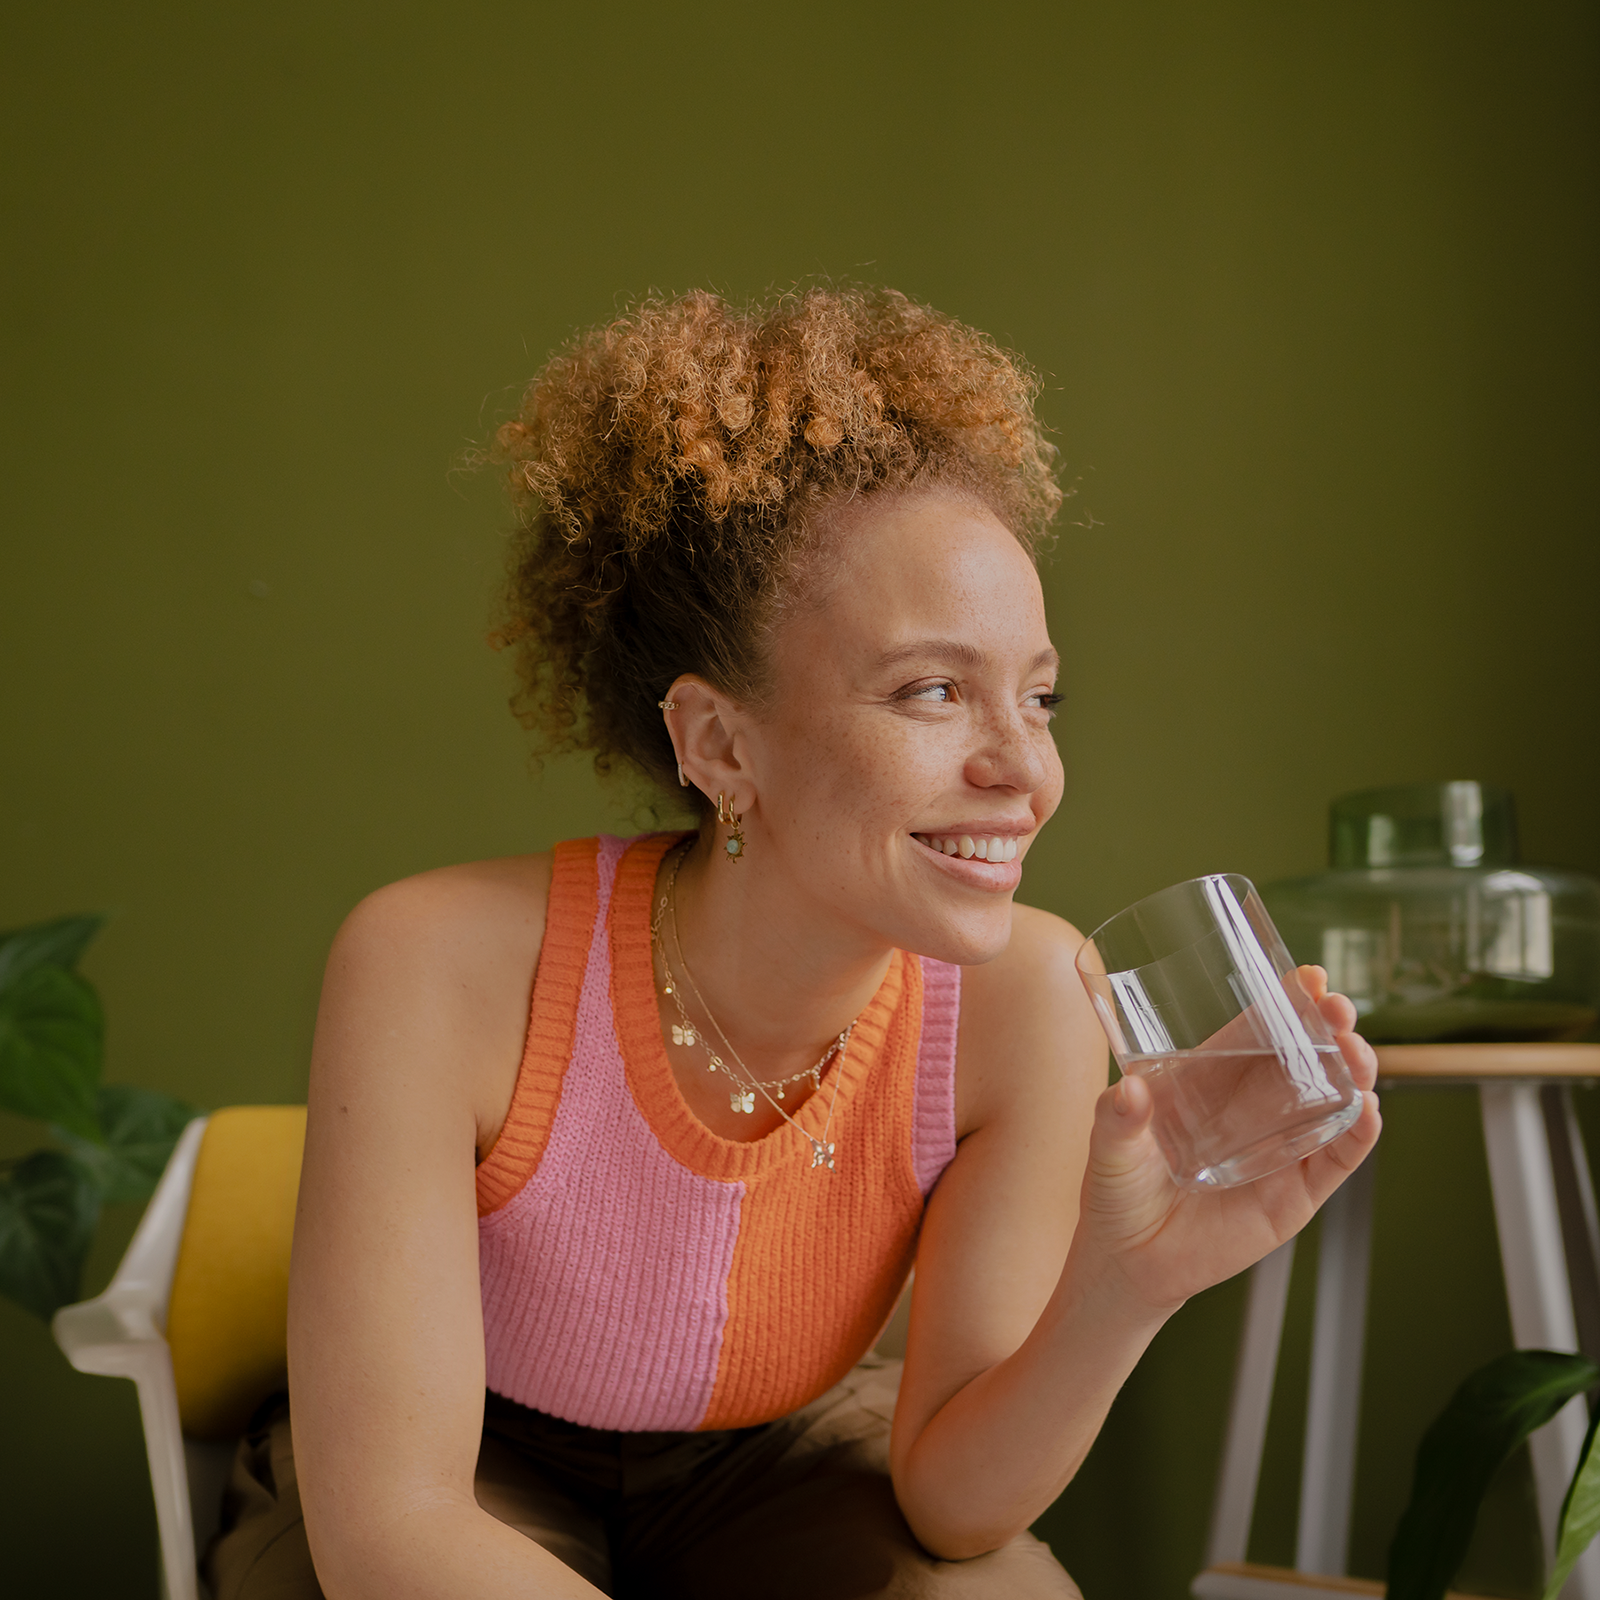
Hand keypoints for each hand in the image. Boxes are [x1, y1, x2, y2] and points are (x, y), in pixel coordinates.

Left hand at [1070, 966, 1380, 1312]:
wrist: (1129, 1264)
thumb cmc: (1117, 1194)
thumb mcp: (1108, 1150)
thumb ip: (1115, 1120)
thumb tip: (1127, 1092)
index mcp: (1212, 1081)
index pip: (1257, 1031)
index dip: (1285, 1002)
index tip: (1306, 976)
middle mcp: (1253, 1108)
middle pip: (1304, 1057)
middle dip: (1327, 1027)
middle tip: (1337, 1007)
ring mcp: (1280, 1148)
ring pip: (1331, 1100)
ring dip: (1352, 1072)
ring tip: (1355, 1052)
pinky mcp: (1295, 1193)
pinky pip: (1336, 1158)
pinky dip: (1357, 1133)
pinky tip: (1366, 1109)